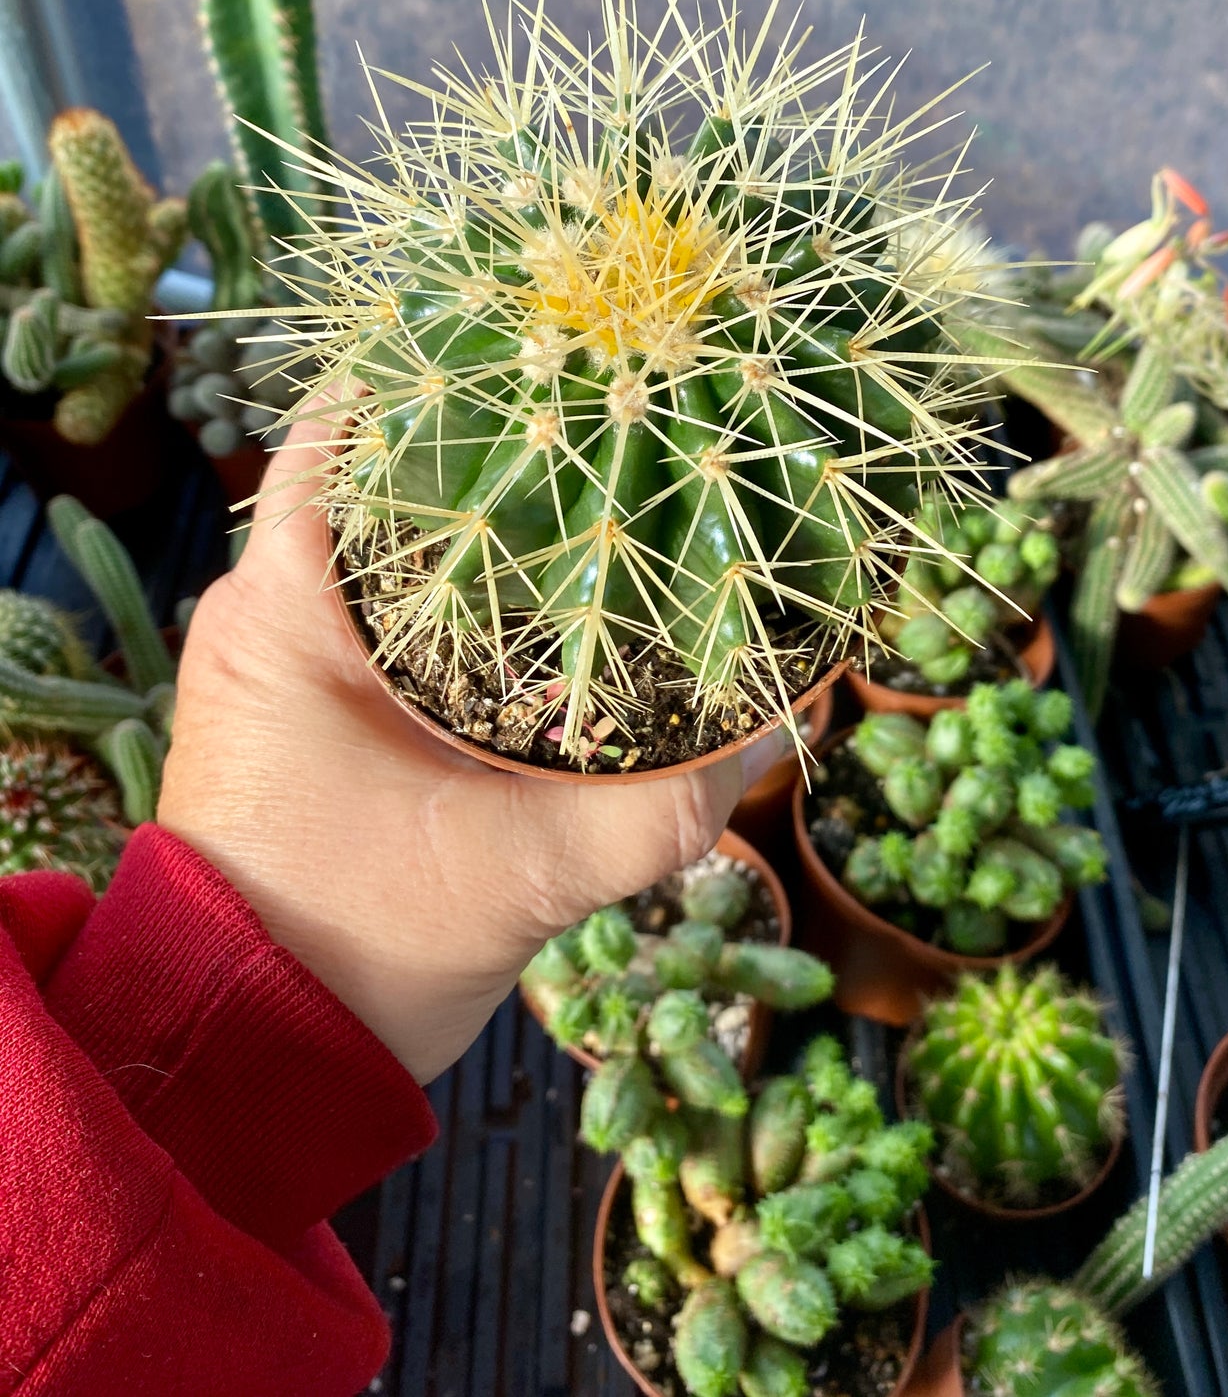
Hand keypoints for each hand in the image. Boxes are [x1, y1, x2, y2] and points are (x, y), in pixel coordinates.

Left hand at [159, 418, 788, 1084]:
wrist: (254, 1059)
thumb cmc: (353, 956)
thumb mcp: (521, 875)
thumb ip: (660, 809)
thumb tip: (785, 723)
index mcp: (286, 613)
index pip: (350, 434)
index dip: (450, 380)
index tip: (550, 357)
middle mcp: (269, 613)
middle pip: (380, 477)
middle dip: (487, 447)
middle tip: (602, 420)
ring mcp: (281, 660)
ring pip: (387, 544)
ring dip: (475, 522)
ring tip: (594, 491)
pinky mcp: (304, 710)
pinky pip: (386, 612)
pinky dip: (459, 595)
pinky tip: (554, 605)